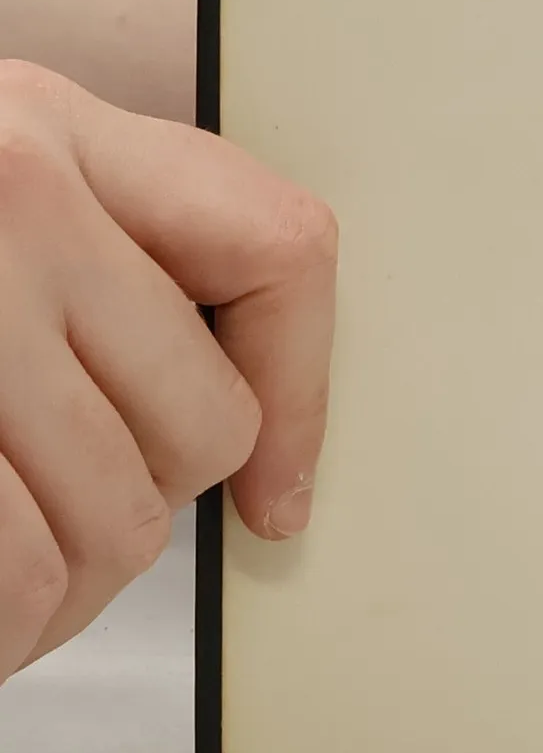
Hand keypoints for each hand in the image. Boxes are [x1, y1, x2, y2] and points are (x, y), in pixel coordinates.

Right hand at [0, 60, 335, 677]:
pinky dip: (4, 624)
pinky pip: (12, 562)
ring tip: (7, 590)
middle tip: (51, 537)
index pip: (278, 251)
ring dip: (58, 594)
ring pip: (117, 519)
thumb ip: (82, 266)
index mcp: (39, 128)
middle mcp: (9, 191)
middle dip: (137, 512)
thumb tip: (247, 447)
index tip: (275, 492)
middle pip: (202, 425)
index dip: (302, 392)